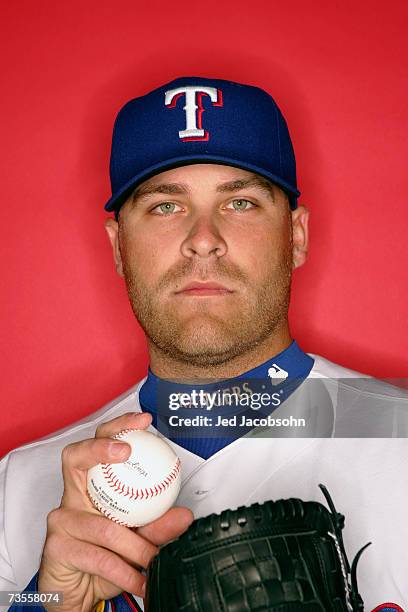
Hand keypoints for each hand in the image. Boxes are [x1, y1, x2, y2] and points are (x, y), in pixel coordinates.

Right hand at [38, 412, 192, 611]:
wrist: (79, 594)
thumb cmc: (103, 559)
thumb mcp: (137, 540)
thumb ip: (157, 526)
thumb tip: (184, 515)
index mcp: (91, 484)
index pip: (99, 442)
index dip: (118, 427)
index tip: (142, 422)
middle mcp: (72, 495)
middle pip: (77, 457)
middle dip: (102, 447)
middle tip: (127, 451)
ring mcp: (61, 519)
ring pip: (103, 524)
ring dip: (135, 546)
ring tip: (153, 557)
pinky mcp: (56, 546)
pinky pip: (97, 555)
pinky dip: (123, 571)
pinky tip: (139, 580)